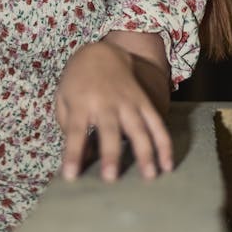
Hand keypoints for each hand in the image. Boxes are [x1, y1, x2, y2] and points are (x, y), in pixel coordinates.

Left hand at [55, 41, 172, 181]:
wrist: (100, 53)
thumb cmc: (77, 82)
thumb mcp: (63, 99)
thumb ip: (68, 128)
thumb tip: (81, 158)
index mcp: (81, 103)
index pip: (75, 131)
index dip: (73, 153)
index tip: (70, 175)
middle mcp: (105, 102)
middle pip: (109, 130)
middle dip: (111, 154)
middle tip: (111, 178)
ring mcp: (128, 102)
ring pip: (139, 128)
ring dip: (145, 152)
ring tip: (149, 176)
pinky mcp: (144, 102)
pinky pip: (157, 124)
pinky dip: (164, 143)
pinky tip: (167, 164)